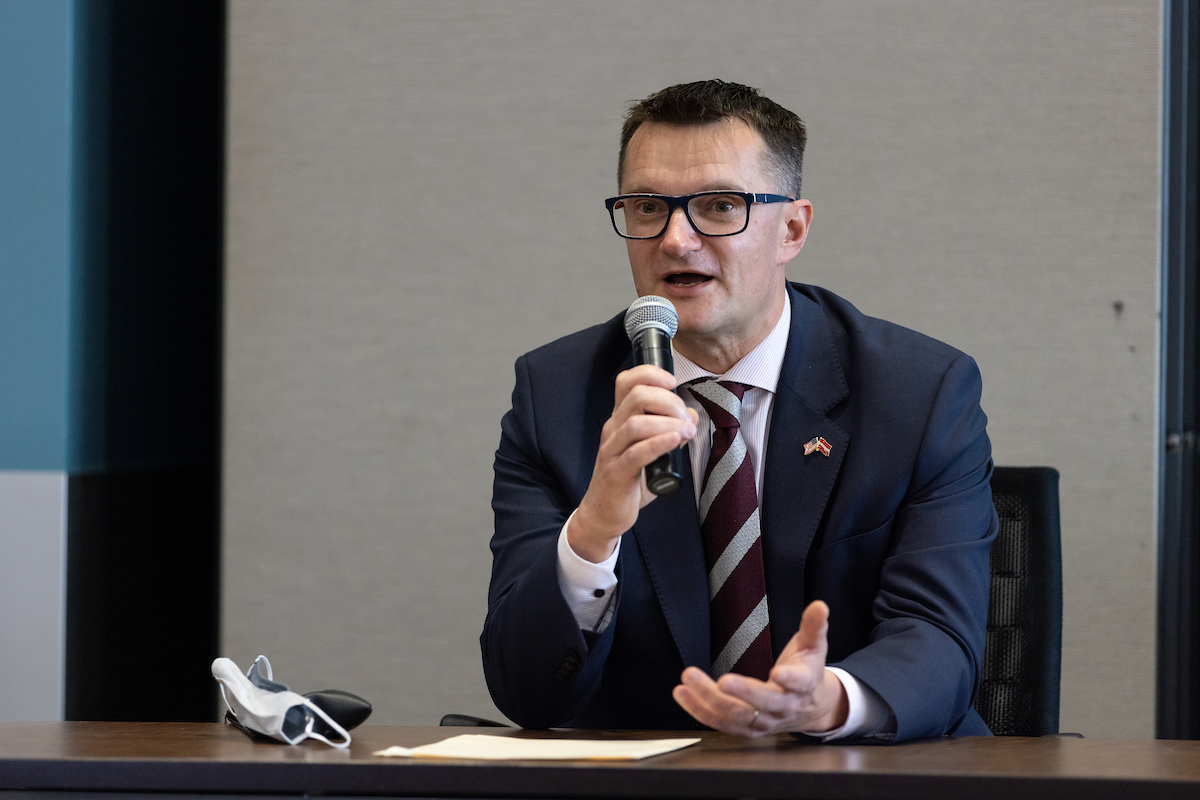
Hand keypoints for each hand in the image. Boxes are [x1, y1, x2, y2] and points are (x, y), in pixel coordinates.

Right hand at [568, 364, 697, 562]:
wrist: (604, 513)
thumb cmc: (628, 480)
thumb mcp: (649, 451)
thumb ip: (669, 431)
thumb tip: (690, 417)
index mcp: (620, 419)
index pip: (626, 381)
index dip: (650, 374)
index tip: (672, 382)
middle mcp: (613, 429)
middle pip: (637, 396)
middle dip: (668, 401)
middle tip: (686, 418)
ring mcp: (612, 450)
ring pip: (637, 423)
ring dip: (668, 423)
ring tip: (686, 433)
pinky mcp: (616, 472)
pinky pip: (637, 453)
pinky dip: (659, 443)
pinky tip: (675, 441)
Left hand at [672, 601, 848, 736]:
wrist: (811, 707)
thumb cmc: (807, 670)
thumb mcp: (814, 646)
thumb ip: (814, 626)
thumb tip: (819, 605)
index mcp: (803, 684)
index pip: (798, 683)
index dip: (790, 679)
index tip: (778, 672)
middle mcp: (784, 707)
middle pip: (763, 703)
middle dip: (742, 692)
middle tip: (721, 681)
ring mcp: (765, 721)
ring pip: (737, 715)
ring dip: (710, 700)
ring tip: (688, 680)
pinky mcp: (748, 728)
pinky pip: (722, 723)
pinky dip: (700, 711)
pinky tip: (682, 694)